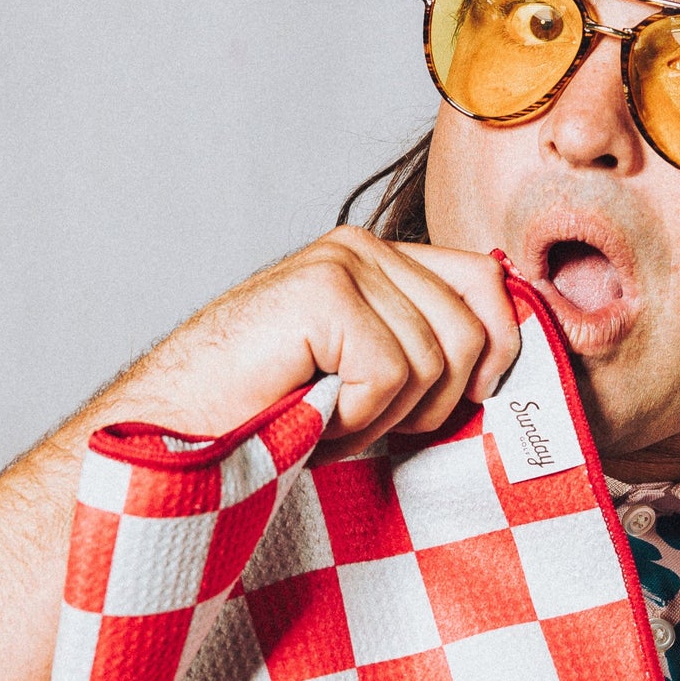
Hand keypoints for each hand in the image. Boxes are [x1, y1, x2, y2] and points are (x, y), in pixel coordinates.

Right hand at [115, 228, 520, 456]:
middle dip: (434, 400)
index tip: (474, 398)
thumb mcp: (368, 376)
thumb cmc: (269, 413)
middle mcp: (362, 248)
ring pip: (434, 359)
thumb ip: (428, 345)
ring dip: (385, 416)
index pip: (486, 281)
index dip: (498, 346)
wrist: (173, 432)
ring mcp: (340, 264)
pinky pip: (390, 374)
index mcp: (380, 260)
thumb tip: (506, 353)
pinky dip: (355, 419)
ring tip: (330, 420)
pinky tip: (312, 417)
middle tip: (367, 422)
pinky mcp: (321, 294)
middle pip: (470, 329)